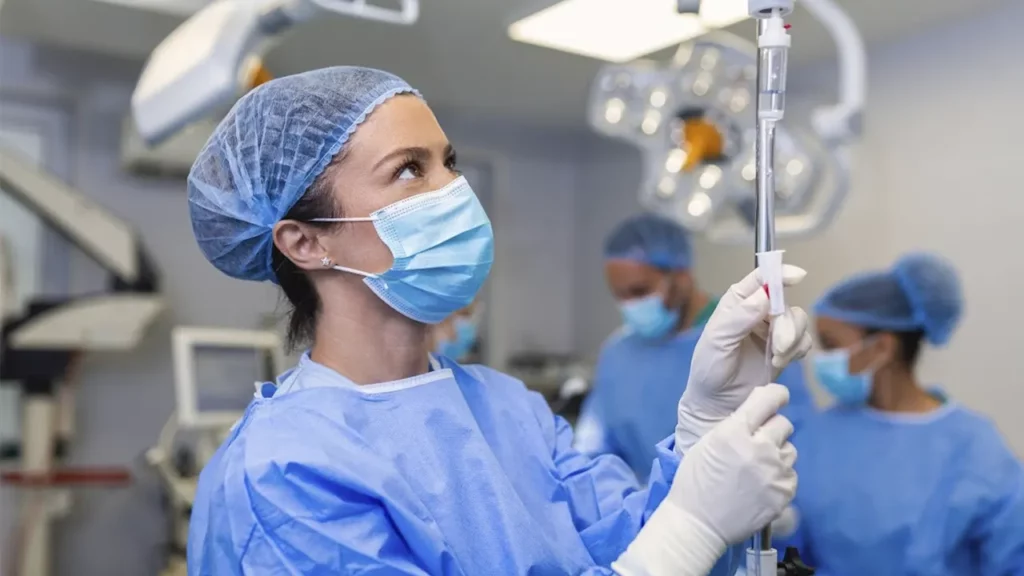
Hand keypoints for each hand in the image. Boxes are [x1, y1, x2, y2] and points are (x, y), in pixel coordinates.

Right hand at [613, 385, 797, 575]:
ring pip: (789, 450)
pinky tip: (761, 486)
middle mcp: (759, 448)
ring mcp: (774, 472)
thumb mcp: (708, 442)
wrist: (698, 523)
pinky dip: (779, 477)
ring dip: (777, 454)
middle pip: (783, 424)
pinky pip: (790, 474)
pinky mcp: (784, 493)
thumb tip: (761, 407)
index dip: (775, 395)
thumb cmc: (696, 480)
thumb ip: (735, 425)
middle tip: (757, 443)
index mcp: (734, 432)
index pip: (768, 399)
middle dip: (771, 429)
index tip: (778, 397)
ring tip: (758, 468)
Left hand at [676, 265, 811, 454]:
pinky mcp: (784, 349)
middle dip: (787, 324)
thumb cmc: (709, 370)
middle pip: (785, 302)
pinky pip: (803, 340)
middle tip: (779, 345)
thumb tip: (763, 296)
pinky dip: (796, 350)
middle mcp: (756, 312)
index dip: (779, 273)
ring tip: (777, 357)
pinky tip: (779, 362)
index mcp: (737, 303)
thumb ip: (738, 318)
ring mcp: (772, 330)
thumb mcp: (717, 342)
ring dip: (792, 339)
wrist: (718, 404)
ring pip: (799, 320)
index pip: (760, 279)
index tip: (797, 276)